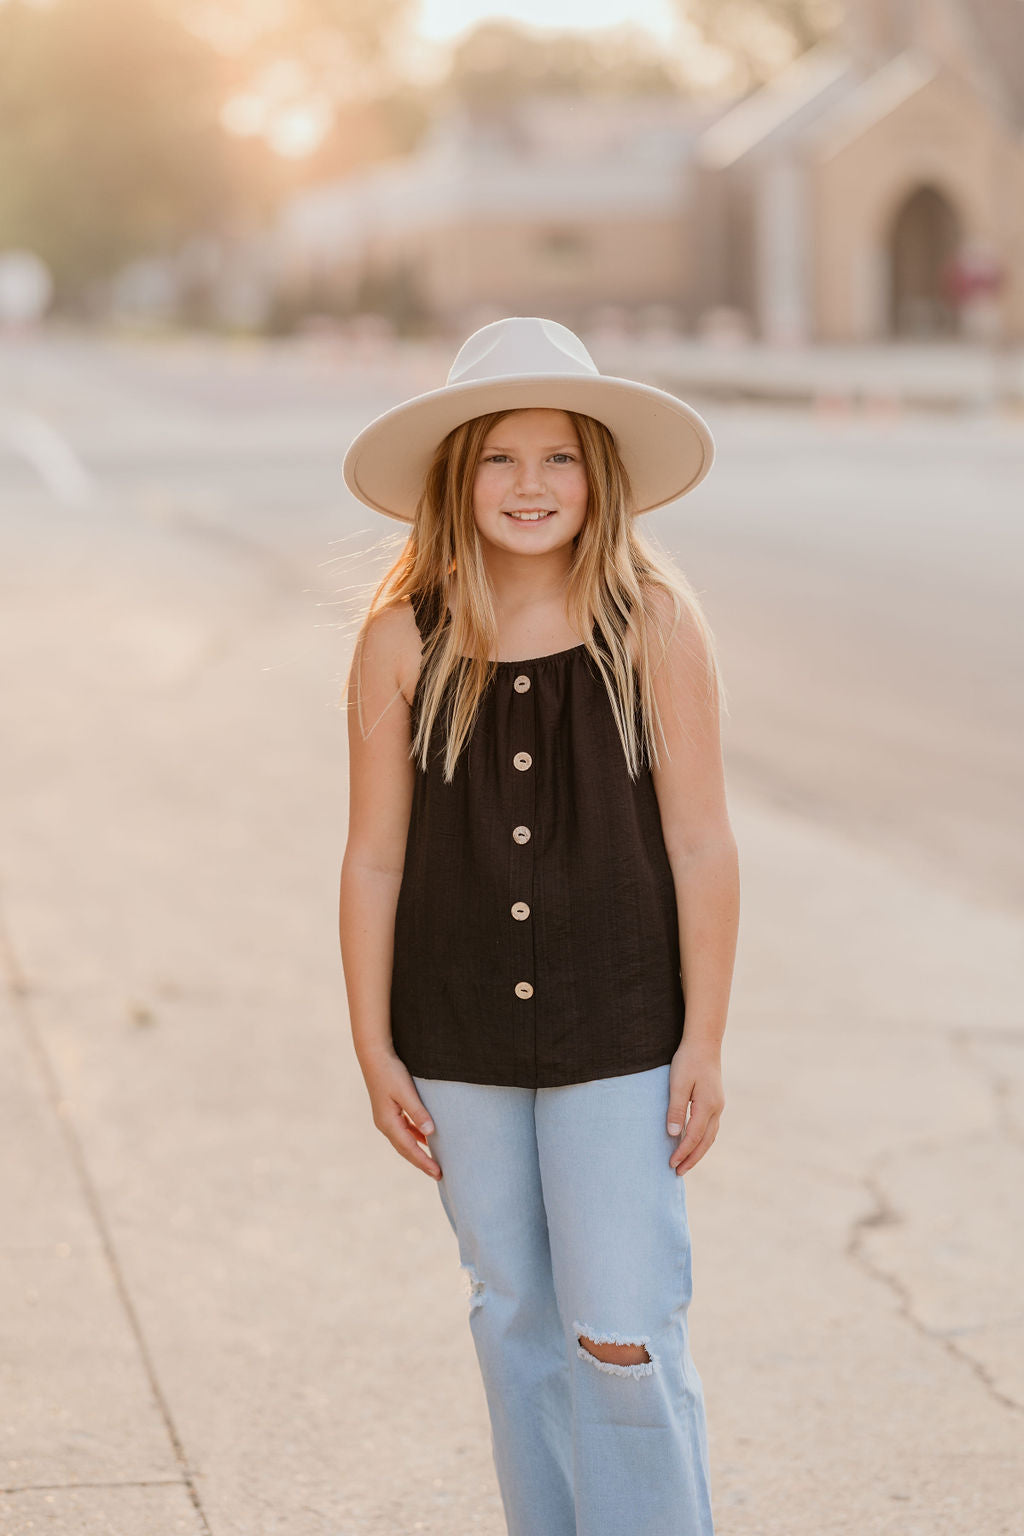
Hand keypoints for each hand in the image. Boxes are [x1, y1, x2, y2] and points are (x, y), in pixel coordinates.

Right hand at [360, 1048, 441, 1179]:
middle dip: (421, 1162)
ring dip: (418, 1151)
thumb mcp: (406, 1092)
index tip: (438, 1172)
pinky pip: (404, 1130)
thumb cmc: (391, 1072)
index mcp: (388, 1122)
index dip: (424, 1161)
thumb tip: (430, 1132)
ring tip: (434, 1161)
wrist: (374, 1056)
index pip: (409, 1148)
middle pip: (405, 1149)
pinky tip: (425, 1138)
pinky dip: (415, 1137)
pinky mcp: (388, 1111)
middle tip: (439, 1174)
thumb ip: (418, 1112)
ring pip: (404, 1141)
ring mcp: (385, 1118)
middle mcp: (385, 1124)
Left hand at [666, 1044, 724, 1175]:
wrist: (704, 1042)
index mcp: (708, 1106)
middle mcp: (716, 1108)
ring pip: (710, 1136)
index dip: (682, 1152)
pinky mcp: (715, 1101)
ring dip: (698, 1151)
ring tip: (685, 1163)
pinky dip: (702, 1139)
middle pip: (705, 1141)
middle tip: (678, 1172)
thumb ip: (676, 1109)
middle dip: (692, 1158)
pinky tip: (694, 1142)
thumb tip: (674, 1134)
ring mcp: (718, 1105)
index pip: (694, 1137)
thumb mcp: (678, 1084)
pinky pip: (710, 1127)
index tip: (671, 1164)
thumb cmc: (688, 1061)